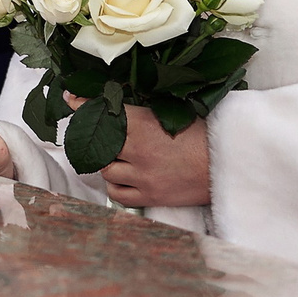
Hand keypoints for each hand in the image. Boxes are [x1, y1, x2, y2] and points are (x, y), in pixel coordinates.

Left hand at [65, 95, 209, 208]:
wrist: (227, 166)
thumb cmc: (204, 136)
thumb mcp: (174, 114)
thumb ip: (144, 113)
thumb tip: (121, 107)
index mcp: (143, 124)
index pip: (103, 113)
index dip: (82, 105)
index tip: (70, 100)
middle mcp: (137, 150)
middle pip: (98, 143)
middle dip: (96, 137)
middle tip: (98, 133)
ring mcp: (141, 176)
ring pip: (104, 169)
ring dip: (107, 161)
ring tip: (118, 156)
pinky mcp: (149, 196)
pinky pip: (117, 193)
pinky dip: (116, 184)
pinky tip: (124, 177)